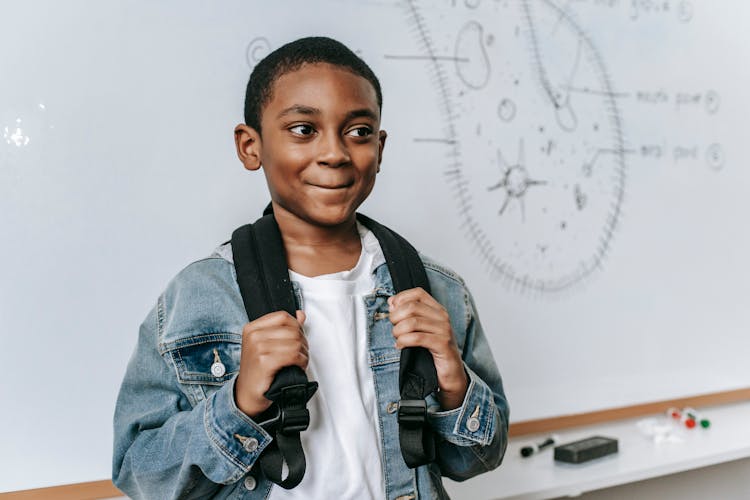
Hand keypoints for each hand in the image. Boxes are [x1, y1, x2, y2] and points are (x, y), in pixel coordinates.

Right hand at [234, 310, 307, 417]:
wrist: (246, 393)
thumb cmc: (258, 370)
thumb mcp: (268, 345)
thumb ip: (285, 328)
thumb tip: (301, 314)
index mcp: (252, 328)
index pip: (283, 316)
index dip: (297, 326)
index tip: (299, 338)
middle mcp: (253, 335)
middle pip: (291, 330)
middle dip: (303, 342)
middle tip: (302, 353)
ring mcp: (257, 348)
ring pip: (295, 343)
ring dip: (304, 353)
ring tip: (301, 360)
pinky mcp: (264, 361)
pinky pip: (293, 355)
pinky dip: (301, 361)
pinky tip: (299, 366)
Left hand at [388, 288, 467, 409]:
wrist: (451, 374)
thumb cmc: (434, 352)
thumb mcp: (422, 330)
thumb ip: (409, 315)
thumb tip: (392, 302)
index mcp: (437, 310)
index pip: (417, 293)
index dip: (401, 298)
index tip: (392, 310)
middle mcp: (442, 317)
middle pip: (412, 306)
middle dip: (396, 317)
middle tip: (394, 328)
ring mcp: (444, 330)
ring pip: (412, 322)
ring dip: (398, 331)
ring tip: (398, 339)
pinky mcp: (443, 344)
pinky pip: (417, 338)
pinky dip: (404, 341)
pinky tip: (401, 346)